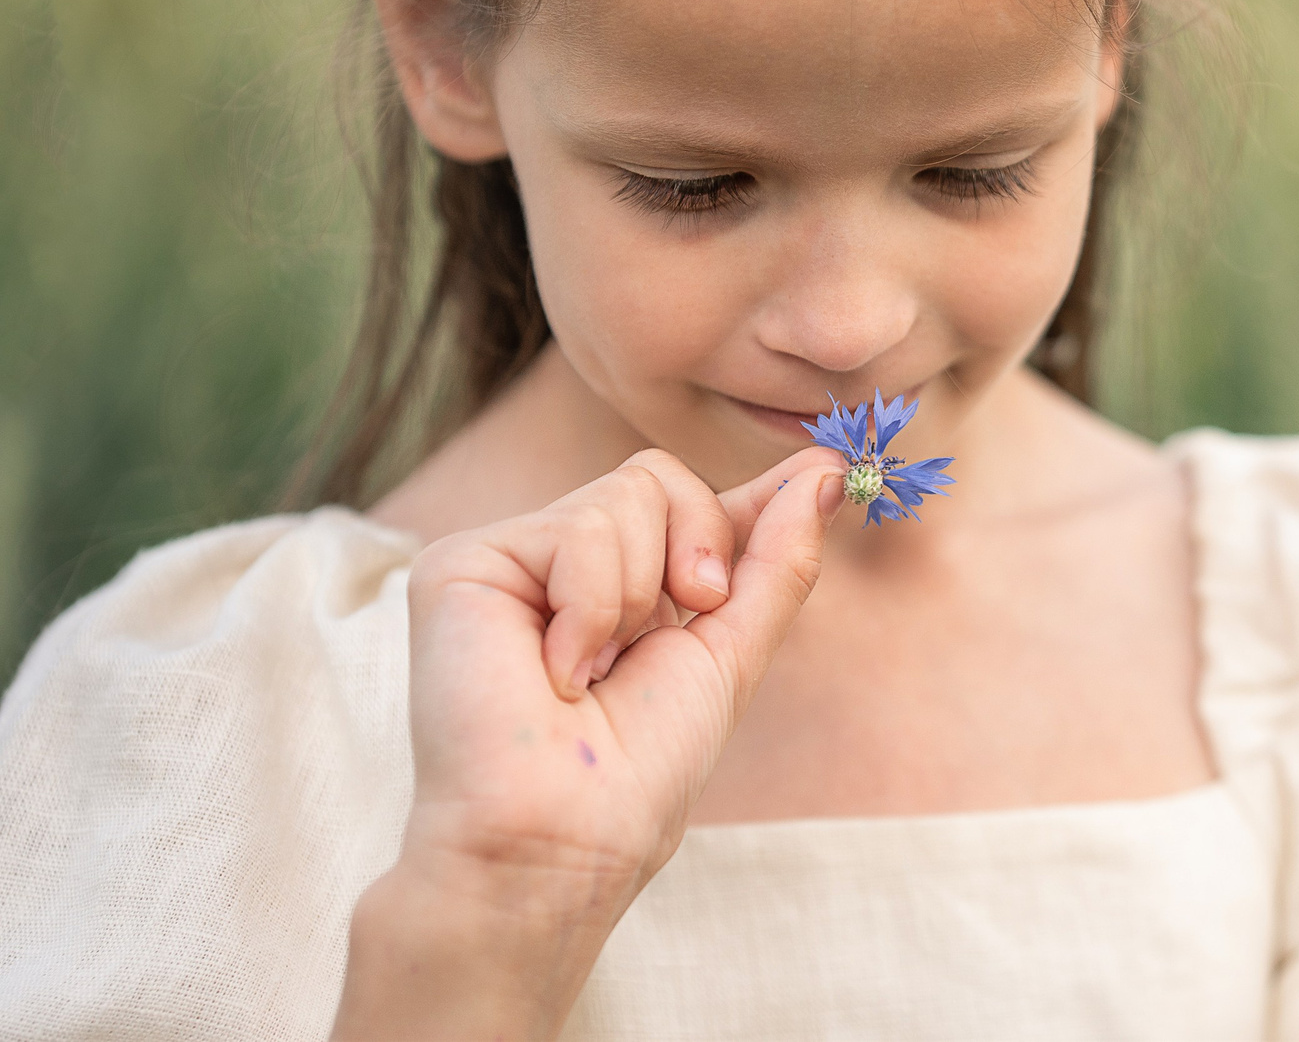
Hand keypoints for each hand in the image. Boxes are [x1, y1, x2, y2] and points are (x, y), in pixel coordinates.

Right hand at [334, 445, 847, 1040]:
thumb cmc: (642, 770)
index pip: (690, 499)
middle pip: (658, 476)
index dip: (748, 494)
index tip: (829, 473)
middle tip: (684, 621)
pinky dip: (592, 608)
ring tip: (596, 672)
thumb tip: (824, 471)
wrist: (564, 836)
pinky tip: (555, 674)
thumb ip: (777, 559)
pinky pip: (577, 527)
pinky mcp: (460, 565)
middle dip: (699, 547)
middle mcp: (563, 565)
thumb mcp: (732, 651)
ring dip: (639, 596)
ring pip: (625, 492)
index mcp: (624, 586)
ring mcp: (510, 561)